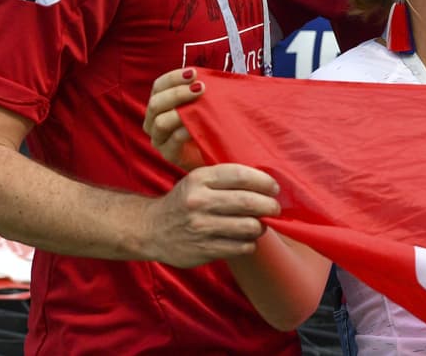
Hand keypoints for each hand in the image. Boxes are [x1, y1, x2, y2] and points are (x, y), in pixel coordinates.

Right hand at [142, 163, 281, 268]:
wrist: (151, 229)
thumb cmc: (184, 201)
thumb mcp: (198, 180)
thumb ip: (227, 178)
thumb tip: (268, 184)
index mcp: (200, 179)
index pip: (241, 176)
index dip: (264, 182)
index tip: (274, 188)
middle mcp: (199, 201)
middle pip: (249, 202)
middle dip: (270, 205)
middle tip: (275, 208)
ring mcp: (200, 227)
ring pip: (249, 227)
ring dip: (261, 226)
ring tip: (259, 224)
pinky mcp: (202, 250)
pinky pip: (241, 247)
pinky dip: (249, 243)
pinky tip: (245, 239)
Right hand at [144, 68, 205, 169]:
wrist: (218, 152)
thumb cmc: (211, 122)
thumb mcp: (205, 102)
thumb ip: (201, 89)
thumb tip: (207, 76)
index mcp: (160, 104)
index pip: (159, 86)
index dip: (173, 78)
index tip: (193, 73)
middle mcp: (154, 121)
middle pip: (155, 103)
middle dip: (177, 93)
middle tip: (200, 88)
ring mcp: (159, 139)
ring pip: (159, 122)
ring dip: (179, 112)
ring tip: (199, 106)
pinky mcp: (169, 155)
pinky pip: (171, 142)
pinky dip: (182, 132)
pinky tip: (196, 127)